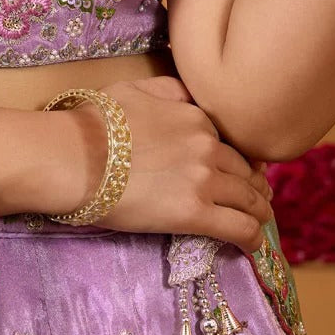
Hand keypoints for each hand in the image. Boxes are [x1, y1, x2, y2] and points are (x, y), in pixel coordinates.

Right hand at [75, 75, 274, 253]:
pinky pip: (239, 228)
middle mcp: (207, 146)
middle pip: (245, 171)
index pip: (230, 142)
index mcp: (195, 117)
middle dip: (254, 186)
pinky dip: (252, 238)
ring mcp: (203, 180)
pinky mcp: (194, 213)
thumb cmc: (95, 122)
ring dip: (258, 212)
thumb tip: (188, 96)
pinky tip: (253, 245)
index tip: (241, 171)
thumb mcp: (134, 90)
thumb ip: (168, 90)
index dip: (238, 159)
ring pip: (249, 200)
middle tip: (257, 200)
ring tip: (259, 222)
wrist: (75, 157)